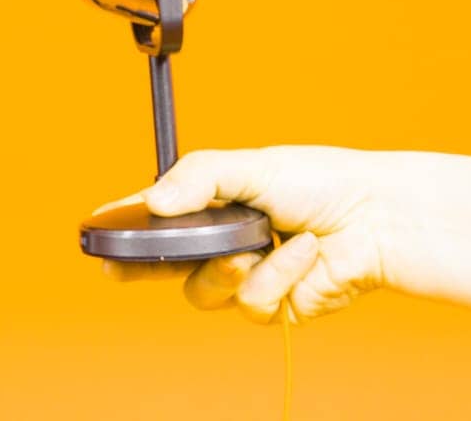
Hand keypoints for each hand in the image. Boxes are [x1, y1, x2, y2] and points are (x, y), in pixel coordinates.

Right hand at [98, 146, 393, 323]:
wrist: (377, 218)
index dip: (121, 226)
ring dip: (229, 268)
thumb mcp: (251, 165)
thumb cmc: (321, 181)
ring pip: (204, 292)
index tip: (93, 230)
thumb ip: (198, 177)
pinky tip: (302, 253)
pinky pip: (252, 303)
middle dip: (140, 266)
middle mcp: (221, 244)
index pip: (155, 217)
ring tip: (258, 245)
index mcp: (210, 204)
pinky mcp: (275, 305)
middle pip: (162, 266)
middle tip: (119, 266)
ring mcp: (245, 276)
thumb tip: (155, 201)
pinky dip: (278, 277)